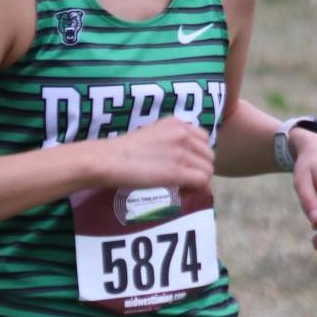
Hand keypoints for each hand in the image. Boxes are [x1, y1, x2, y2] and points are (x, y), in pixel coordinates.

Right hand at [101, 118, 215, 192]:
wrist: (107, 159)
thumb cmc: (121, 150)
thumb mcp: (151, 135)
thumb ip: (169, 141)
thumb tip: (179, 160)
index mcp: (176, 123)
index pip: (204, 139)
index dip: (198, 156)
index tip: (187, 166)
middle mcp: (183, 133)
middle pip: (208, 155)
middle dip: (200, 169)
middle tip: (185, 181)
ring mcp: (182, 152)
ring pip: (208, 170)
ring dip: (199, 181)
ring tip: (182, 188)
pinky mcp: (178, 171)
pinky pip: (202, 181)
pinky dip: (196, 190)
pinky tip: (182, 192)